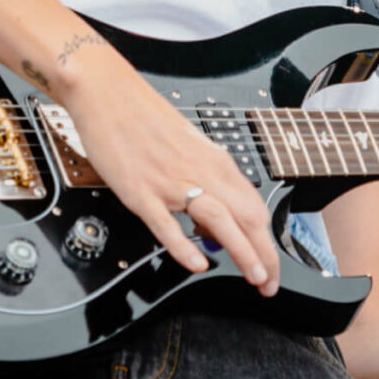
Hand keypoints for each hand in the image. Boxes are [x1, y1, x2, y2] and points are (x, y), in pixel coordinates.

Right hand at [57, 54, 280, 294]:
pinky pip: (167, 224)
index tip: (270, 266)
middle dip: (265, 256)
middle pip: (248, 217)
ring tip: (254, 278)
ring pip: (220, 220)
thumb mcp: (188, 148)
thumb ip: (205, 182)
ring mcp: (171, 183)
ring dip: (244, 252)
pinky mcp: (141, 191)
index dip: (268, 242)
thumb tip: (215, 224)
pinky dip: (185, 246)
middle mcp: (200, 172)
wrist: (107, 94)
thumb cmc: (145, 120)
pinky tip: (198, 263)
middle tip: (269, 284)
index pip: (255, 208)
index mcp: (215, 161)